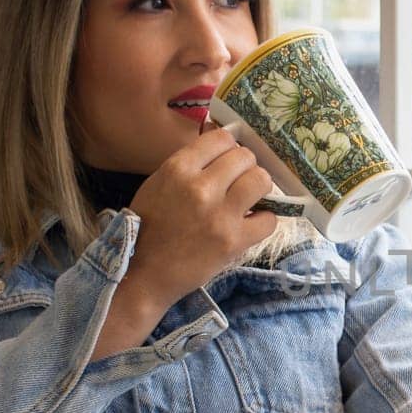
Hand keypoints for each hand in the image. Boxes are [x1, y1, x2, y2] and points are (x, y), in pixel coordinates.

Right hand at [122, 123, 277, 310]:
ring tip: (248, 200)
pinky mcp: (234, 241)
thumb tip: (222, 148)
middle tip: (238, 183)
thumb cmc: (147, 228)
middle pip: (245, 157)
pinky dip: (263, 221)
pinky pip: (269, 220)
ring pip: (261, 180)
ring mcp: (220, 214)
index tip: (227, 162)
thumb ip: (188, 166)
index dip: (229, 149)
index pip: (221, 139)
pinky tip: (251, 224)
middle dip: (245, 168)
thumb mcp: (157, 184)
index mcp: (177, 169)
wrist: (142, 274)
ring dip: (258, 189)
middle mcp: (200, 187)